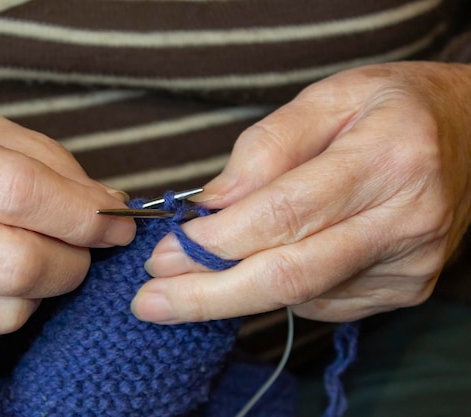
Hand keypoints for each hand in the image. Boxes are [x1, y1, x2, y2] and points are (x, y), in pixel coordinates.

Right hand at [0, 88, 134, 359]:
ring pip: (4, 312)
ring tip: (28, 256)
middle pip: (17, 264)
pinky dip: (3, 317)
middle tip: (79, 244)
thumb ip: (41, 159)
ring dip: (40, 289)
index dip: (83, 214)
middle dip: (73, 260)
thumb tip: (105, 205)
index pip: (19, 193)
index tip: (115, 222)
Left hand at [132, 62, 470, 323]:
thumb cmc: (390, 109)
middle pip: (290, 275)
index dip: (216, 241)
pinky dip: (277, 288)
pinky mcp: (404, 290)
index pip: (284, 214)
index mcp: (386, 160)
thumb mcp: (327, 98)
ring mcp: (408, 264)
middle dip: (208, 295)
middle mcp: (406, 221)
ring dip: (233, 291)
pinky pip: (321, 302)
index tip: (163, 255)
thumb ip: (266, 148)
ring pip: (300, 296)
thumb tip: (211, 205)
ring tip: (191, 279)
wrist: (470, 137)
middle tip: (151, 303)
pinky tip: (263, 264)